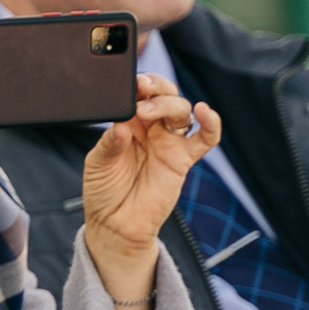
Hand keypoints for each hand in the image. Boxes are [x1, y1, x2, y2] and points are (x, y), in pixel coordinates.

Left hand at [79, 74, 221, 309]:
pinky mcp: (183, 159)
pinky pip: (204, 138)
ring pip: (181, 111)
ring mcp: (168, 142)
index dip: (138, 86)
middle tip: (141, 94)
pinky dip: (210, 123)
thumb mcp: (98, 164)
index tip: (131, 83)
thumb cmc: (104, 191)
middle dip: (155, 89)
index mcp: (128, 122)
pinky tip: (205, 111)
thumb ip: (109, 144)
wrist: (116, 225)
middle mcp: (150, 128)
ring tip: (148, 112)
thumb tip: (121, 127)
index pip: (139, 95)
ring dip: (168, 105)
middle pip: (164, 96)